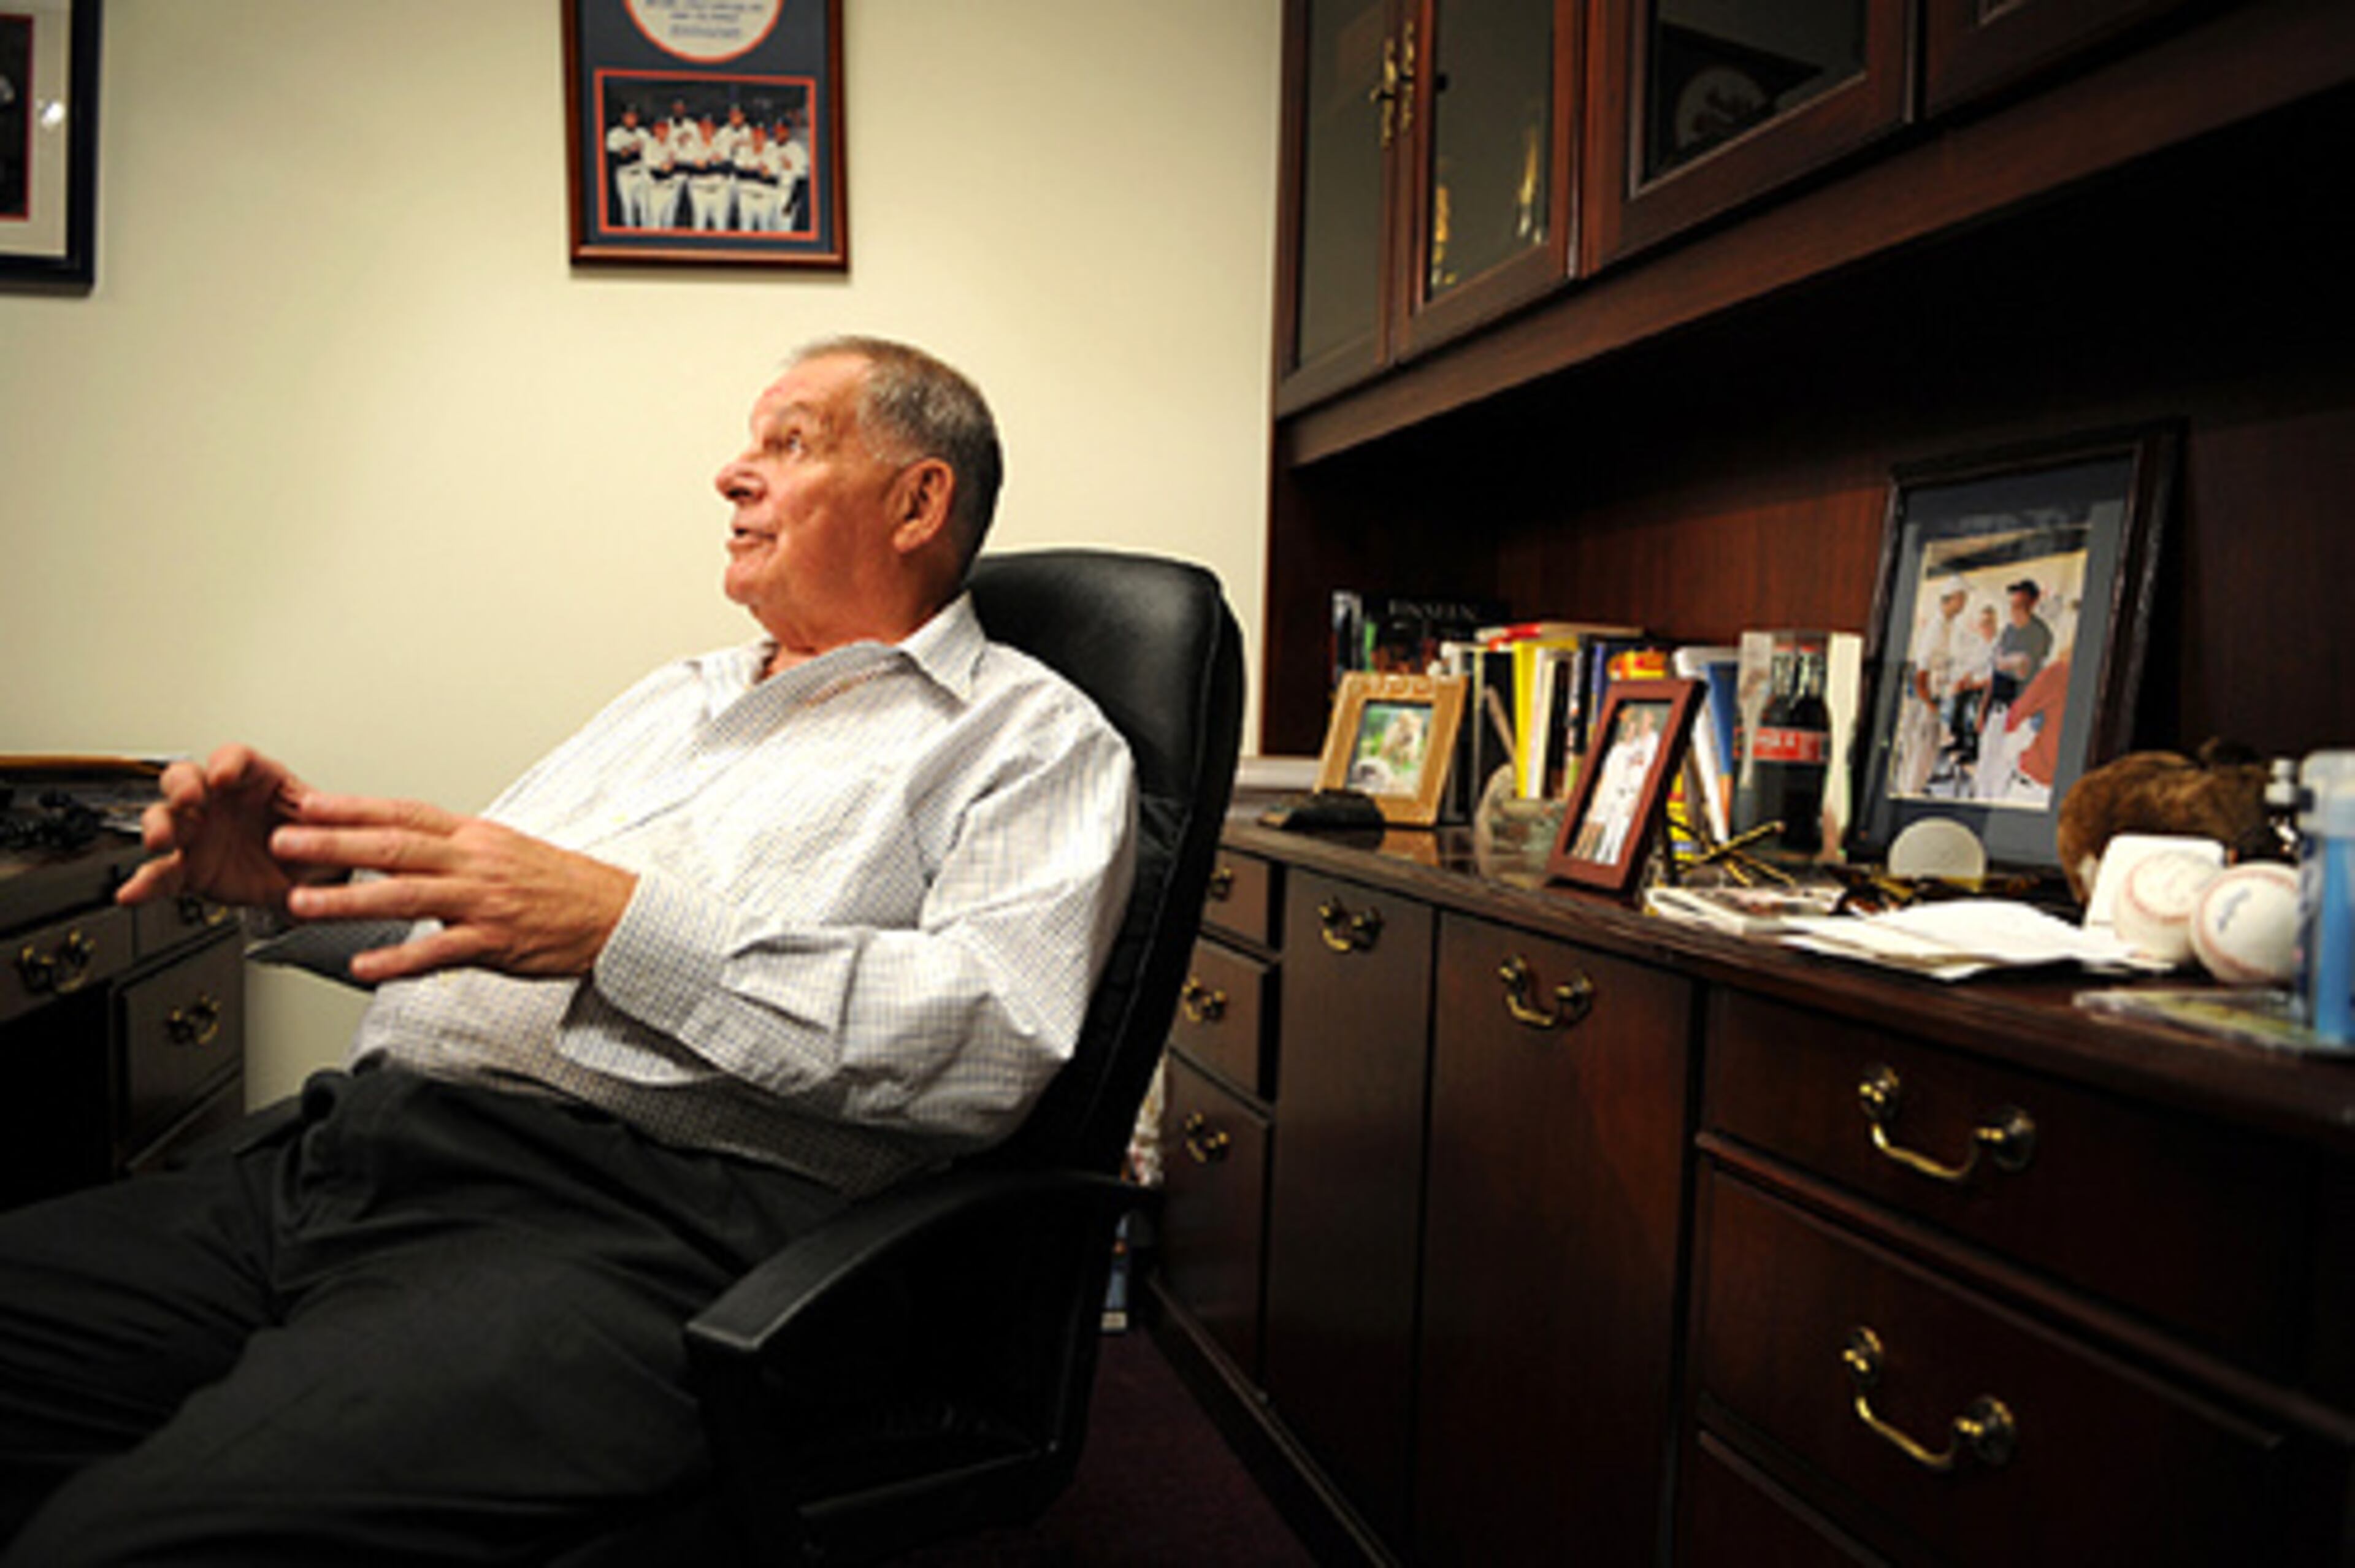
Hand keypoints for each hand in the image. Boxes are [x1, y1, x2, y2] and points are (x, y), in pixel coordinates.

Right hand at [116, 745, 327, 914]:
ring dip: (158, 827)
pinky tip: (132, 892)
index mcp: (256, 782)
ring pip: (165, 820)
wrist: (310, 886)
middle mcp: (220, 802)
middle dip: (182, 786)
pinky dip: (144, 884)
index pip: (235, 759)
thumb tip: (329, 819)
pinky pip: (161, 875)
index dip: (227, 764)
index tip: (226, 776)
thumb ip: (328, 823)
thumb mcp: (331, 828)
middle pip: (186, 779)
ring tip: (160, 841)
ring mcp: (200, 835)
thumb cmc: (316, 843)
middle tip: (189, 799)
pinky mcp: (190, 870)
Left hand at [268, 795, 636, 983]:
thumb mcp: (505, 852)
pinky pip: (439, 951)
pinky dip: (398, 960)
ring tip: (302, 902)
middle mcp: (477, 862)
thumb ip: (451, 851)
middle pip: (395, 846)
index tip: (307, 803)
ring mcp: (486, 902)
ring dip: (349, 899)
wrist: (617, 915)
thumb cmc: (562, 886)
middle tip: (284, 840)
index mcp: (476, 836)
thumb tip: (400, 849)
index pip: (404, 813)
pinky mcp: (496, 942)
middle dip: (333, 843)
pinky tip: (364, 966)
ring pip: (407, 895)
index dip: (352, 807)